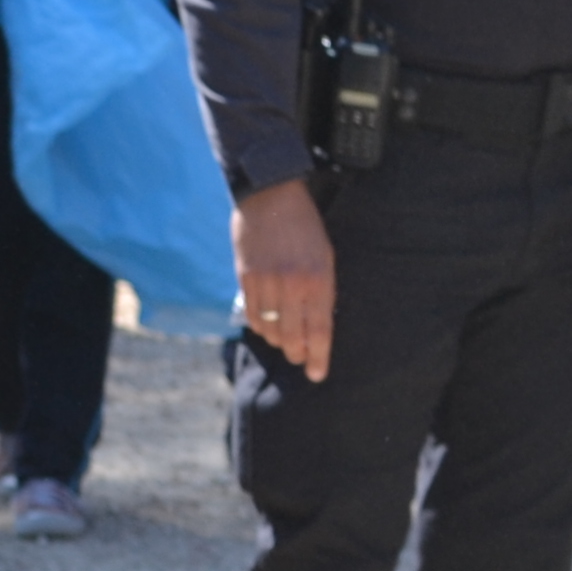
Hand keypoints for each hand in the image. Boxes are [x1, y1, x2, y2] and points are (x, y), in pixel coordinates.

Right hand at [234, 177, 336, 378]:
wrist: (271, 195)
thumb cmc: (306, 228)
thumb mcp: (325, 257)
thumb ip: (321, 290)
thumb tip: (316, 326)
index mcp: (319, 279)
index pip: (320, 330)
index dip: (318, 356)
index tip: (317, 375)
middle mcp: (292, 285)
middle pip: (294, 336)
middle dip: (298, 354)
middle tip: (300, 359)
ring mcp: (266, 282)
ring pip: (271, 330)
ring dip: (279, 341)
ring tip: (285, 343)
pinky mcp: (245, 278)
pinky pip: (253, 316)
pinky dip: (261, 327)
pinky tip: (268, 327)